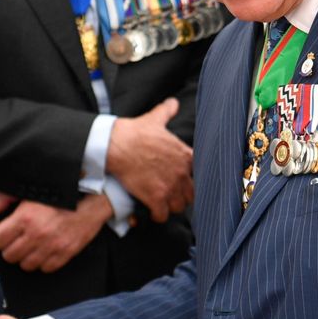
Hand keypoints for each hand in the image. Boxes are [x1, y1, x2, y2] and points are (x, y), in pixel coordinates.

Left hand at [0, 193, 111, 272]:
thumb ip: (6, 198)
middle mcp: (37, 234)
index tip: (3, 234)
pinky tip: (45, 250)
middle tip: (18, 239)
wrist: (91, 201)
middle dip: (10, 248)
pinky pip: (44, 269)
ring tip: (32, 245)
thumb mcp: (31, 190)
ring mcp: (51, 247)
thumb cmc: (61, 195)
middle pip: (9, 256)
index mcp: (25, 217)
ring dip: (26, 257)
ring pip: (25, 265)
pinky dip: (43, 262)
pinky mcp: (64, 255)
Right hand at [106, 98, 193, 220]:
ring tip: (161, 204)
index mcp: (186, 156)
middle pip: (191, 195)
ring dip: (170, 207)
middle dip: (181, 196)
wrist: (117, 145)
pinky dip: (156, 216)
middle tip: (170, 195)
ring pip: (178, 207)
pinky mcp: (156, 198)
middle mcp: (182, 173)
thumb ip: (167, 112)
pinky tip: (151, 211)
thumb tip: (173, 102)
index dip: (190, 180)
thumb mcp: (154, 119)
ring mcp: (170, 187)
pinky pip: (162, 215)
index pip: (200, 176)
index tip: (182, 182)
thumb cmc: (135, 132)